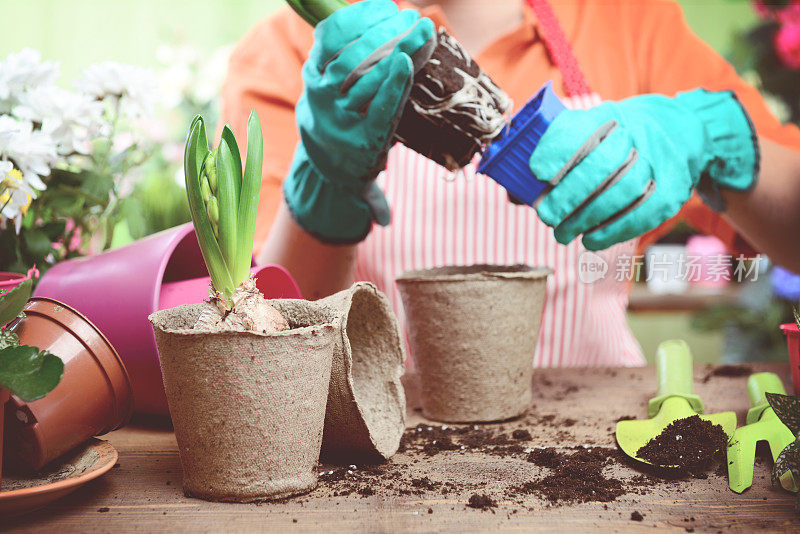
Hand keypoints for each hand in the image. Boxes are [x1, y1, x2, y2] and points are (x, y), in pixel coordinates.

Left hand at [284, 0, 434, 243]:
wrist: (317, 151)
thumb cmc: (357, 160)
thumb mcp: (368, 180)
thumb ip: (374, 198)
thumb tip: (384, 222)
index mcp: (354, 143)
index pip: (375, 111)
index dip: (391, 84)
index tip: (407, 61)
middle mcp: (332, 115)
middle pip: (362, 76)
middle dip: (393, 47)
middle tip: (421, 26)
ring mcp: (317, 90)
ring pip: (344, 55)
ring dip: (375, 30)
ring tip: (403, 16)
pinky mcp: (311, 68)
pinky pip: (328, 39)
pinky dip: (350, 20)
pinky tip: (379, 10)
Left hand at [529, 90, 757, 250]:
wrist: (682, 130)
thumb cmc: (622, 136)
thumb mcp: (594, 127)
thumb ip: (560, 151)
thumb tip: (520, 187)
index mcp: (612, 117)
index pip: (583, 131)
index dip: (558, 151)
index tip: (537, 171)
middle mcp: (638, 136)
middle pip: (602, 166)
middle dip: (568, 195)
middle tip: (546, 215)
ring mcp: (659, 164)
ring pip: (621, 193)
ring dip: (586, 219)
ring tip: (563, 233)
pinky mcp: (672, 193)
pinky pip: (641, 216)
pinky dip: (611, 232)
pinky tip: (591, 240)